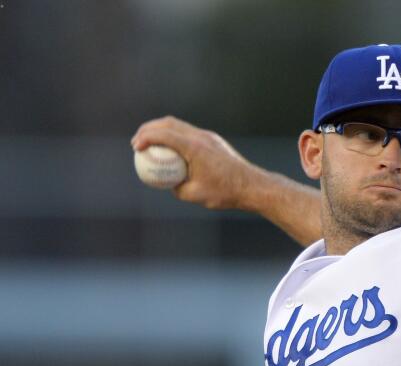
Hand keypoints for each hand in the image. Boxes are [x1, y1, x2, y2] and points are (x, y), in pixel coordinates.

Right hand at [131, 116, 255, 209]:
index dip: (145, 138)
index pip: (164, 135)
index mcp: (194, 148)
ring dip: (161, 130)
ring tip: (150, 143)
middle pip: (168, 123)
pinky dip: (175, 136)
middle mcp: (201, 137)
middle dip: (149, 129)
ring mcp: (209, 136)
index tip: (136, 147)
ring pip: (179, 125)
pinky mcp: (214, 140)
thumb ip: (176, 188)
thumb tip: (168, 183)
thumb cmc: (225, 192)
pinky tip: (170, 148)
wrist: (252, 186)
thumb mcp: (194, 195)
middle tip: (137, 142)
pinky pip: (189, 132)